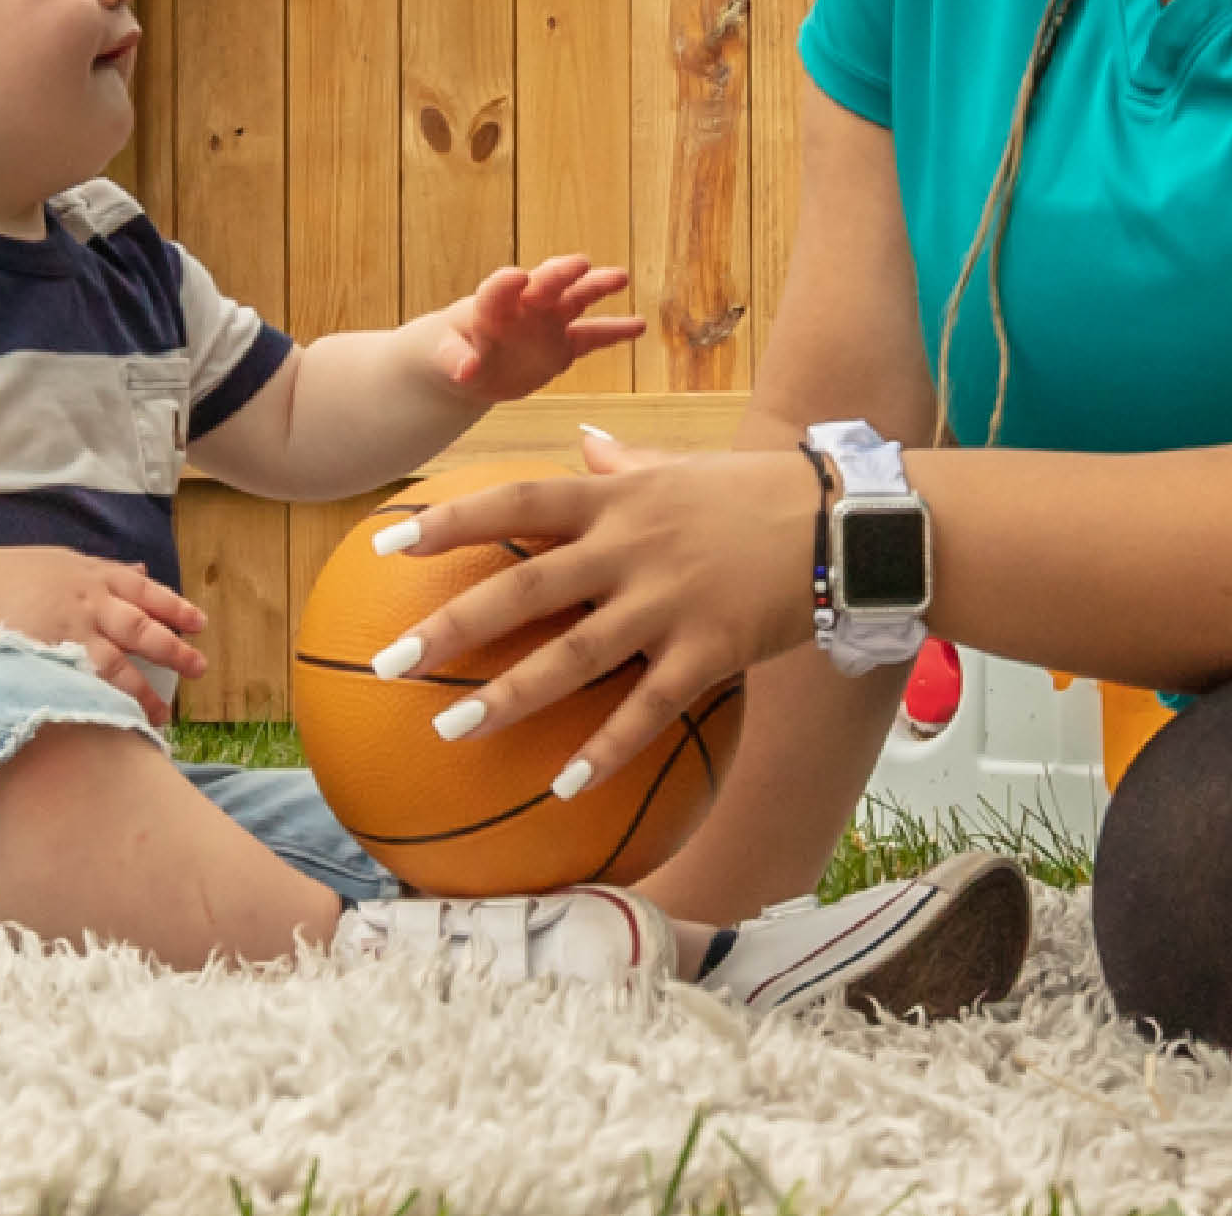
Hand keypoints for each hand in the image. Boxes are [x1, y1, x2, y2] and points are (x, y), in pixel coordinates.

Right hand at [0, 546, 219, 703]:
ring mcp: (69, 634)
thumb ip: (107, 571)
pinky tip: (118, 720)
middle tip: (198, 669)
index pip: (147, 592)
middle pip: (141, 630)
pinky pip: (83, 685)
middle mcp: (90, 604)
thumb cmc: (18, 574)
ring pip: (117, 666)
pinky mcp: (48, 660)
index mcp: (96, 577)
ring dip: (142, 693)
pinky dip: (103, 704)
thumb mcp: (67, 561)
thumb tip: (144, 572)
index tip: (199, 624)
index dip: (176, 608)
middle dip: (173, 651)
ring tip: (161, 716)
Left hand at [363, 426, 830, 800]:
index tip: (385, 544)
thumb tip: (582, 443)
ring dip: (507, 699)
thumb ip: (623, 464)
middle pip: (524, 589)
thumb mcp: (682, 468)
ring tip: (450, 732)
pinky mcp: (708, 651)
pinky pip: (647, 709)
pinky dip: (605, 750)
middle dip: (451, 626)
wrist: (846, 523)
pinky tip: (564, 789)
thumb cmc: (759, 492)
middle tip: (389, 664)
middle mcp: (631, 549)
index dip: (447, 524)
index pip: (515, 504)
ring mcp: (668, 603)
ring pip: (573, 657)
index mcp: (617, 499)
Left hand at [405, 258, 653, 405]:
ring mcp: (547, 322)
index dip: (506, 284)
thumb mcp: (442, 357)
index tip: (517, 277)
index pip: (498, 290)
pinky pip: (591, 336)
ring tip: (619, 277)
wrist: (468, 363)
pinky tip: (638, 325)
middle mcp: (524, 306)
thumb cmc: (449, 349)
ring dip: (595, 287)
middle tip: (578, 264)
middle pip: (544, 285)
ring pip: (574, 300)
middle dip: (560, 274)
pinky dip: (614, 332)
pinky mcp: (562, 345)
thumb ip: (456, 361)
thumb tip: (465, 371)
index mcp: (491, 306)